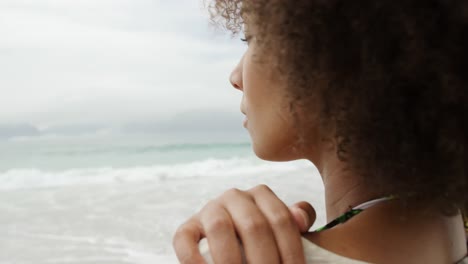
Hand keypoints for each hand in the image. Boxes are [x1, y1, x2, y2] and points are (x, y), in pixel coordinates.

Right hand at [172, 184, 315, 263]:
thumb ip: (295, 221)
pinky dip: (194, 260)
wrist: (233, 245)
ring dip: (231, 261)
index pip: (281, 220)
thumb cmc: (262, 242)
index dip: (291, 252)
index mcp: (261, 194)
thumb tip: (301, 219)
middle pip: (254, 226)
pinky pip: (185, 240)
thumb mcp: (281, 230)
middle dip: (265, 261)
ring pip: (220, 228)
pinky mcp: (187, 228)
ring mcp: (209, 210)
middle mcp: (234, 196)